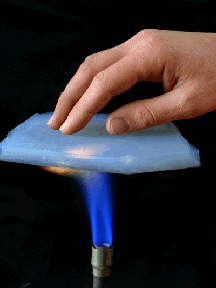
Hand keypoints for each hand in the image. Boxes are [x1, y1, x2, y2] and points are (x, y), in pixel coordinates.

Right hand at [47, 29, 215, 134]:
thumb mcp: (187, 102)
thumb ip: (147, 114)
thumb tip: (112, 126)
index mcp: (148, 53)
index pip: (104, 83)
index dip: (82, 108)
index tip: (69, 128)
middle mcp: (138, 43)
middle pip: (91, 68)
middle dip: (70, 96)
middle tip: (56, 121)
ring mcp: (139, 44)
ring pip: (96, 65)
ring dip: (77, 88)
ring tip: (65, 111)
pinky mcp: (142, 50)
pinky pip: (109, 65)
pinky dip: (93, 84)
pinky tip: (86, 97)